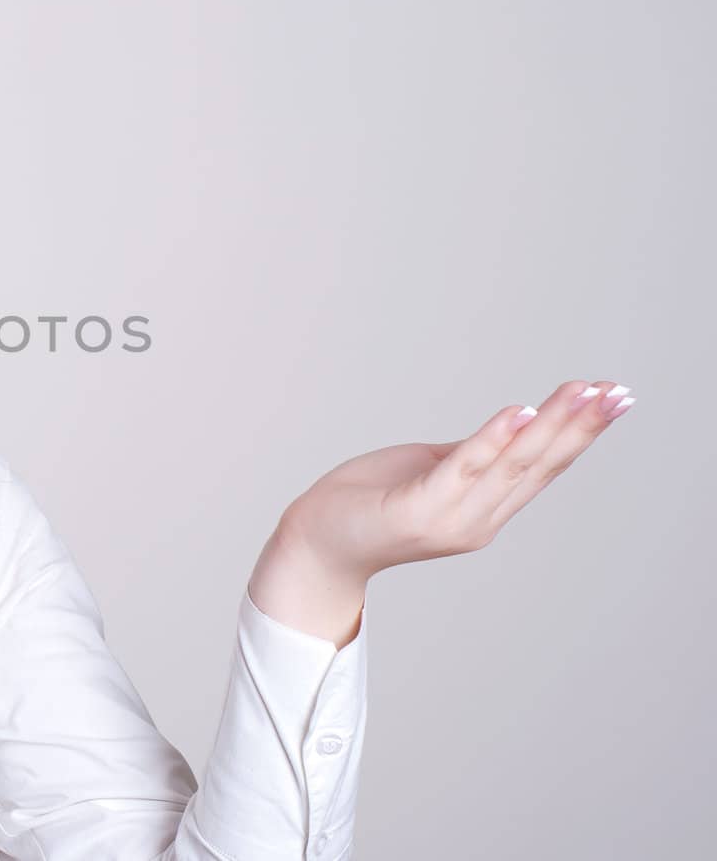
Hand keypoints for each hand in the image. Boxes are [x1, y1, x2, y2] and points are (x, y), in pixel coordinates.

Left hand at [281, 378, 636, 584]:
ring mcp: (449, 519)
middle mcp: (477, 521)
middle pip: (539, 465)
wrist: (314, 542)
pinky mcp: (416, 511)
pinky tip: (520, 411)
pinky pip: (461, 469)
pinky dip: (492, 439)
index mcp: (484, 511)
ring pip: (510, 464)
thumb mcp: (429, 471)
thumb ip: (470, 455)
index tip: (615, 397)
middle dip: (581, 425)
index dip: (581, 433)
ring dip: (551, 424)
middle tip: (619, 391)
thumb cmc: (368, 502)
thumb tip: (512, 424)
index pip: (543, 468)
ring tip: (583, 392)